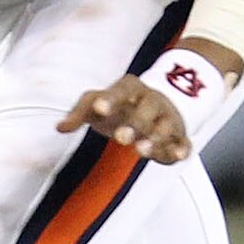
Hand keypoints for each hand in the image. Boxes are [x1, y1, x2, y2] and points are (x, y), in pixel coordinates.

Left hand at [58, 76, 198, 164]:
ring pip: (165, 126)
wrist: (157, 103)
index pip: (121, 89)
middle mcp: (151, 101)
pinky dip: (182, 148)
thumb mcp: (98, 104)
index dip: (111, 99)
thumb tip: (60, 127)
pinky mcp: (178, 136)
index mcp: (130, 89)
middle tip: (120, 138)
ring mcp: (167, 117)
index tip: (99, 109)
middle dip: (135, 123)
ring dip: (156, 138)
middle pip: (146, 109)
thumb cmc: (120, 105)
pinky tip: (178, 154)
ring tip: (141, 151)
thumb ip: (80, 113)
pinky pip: (183, 141)